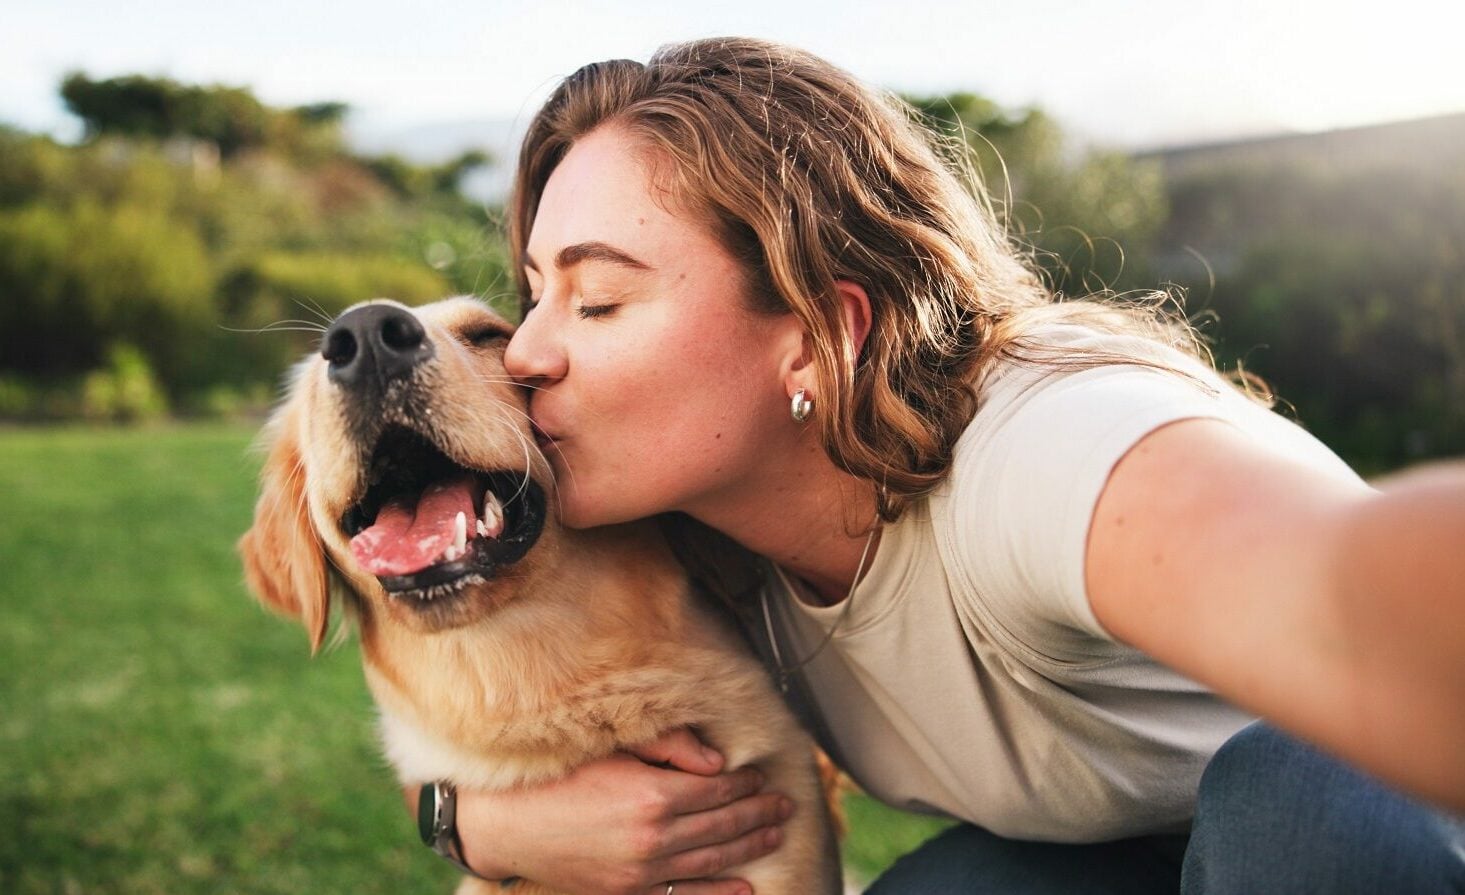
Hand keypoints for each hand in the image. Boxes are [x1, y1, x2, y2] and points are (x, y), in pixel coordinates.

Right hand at [449, 728, 793, 894]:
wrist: (504, 822)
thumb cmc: (557, 774)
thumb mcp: (613, 746)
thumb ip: (669, 745)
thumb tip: (717, 760)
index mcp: (654, 795)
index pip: (718, 789)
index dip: (745, 780)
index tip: (761, 772)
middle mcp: (655, 837)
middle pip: (723, 826)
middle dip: (758, 813)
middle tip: (785, 805)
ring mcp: (642, 871)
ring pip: (711, 861)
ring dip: (749, 847)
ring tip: (775, 834)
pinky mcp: (627, 892)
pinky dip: (718, 894)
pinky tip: (744, 888)